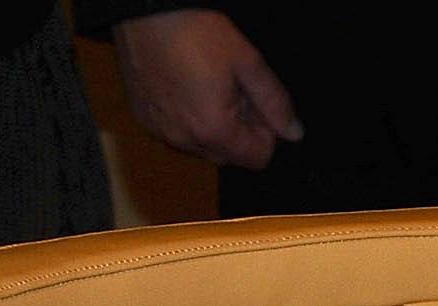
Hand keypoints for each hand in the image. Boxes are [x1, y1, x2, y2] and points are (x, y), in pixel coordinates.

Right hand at [111, 9, 302, 169]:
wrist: (145, 9)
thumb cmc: (194, 30)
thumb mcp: (247, 62)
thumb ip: (275, 102)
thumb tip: (294, 132)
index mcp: (213, 130)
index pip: (257, 158)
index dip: (266, 133)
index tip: (257, 104)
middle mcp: (183, 139)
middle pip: (230, 156)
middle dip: (240, 131)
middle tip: (233, 91)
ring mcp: (160, 130)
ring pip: (202, 147)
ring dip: (214, 128)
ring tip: (208, 87)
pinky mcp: (144, 118)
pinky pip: (177, 135)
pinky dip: (188, 121)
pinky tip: (187, 89)